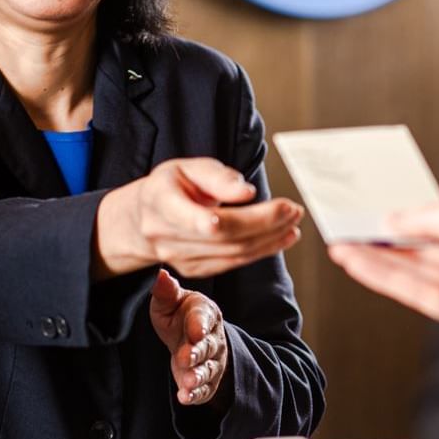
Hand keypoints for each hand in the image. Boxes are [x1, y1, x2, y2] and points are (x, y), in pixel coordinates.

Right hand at [95, 157, 302, 278]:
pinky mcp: (197, 270)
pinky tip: (284, 236)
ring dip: (271, 238)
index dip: (220, 218)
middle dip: (264, 222)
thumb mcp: (187, 168)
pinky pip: (235, 262)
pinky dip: (264, 249)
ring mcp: (180, 258)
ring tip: (294, 220)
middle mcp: (167, 236)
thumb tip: (246, 192)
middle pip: (223, 236)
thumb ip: (216, 177)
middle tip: (293, 208)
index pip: (191, 218)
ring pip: (233, 253)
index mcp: (161, 203)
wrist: (143, 219)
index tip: (250, 201)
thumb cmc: (171, 186)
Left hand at [150, 268, 229, 406]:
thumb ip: (165, 291)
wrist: (190, 337)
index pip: (204, 318)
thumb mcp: (170, 302)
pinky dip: (195, 394)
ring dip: (198, 376)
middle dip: (197, 353)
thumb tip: (158, 273)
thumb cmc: (179, 315)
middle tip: (186, 357)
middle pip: (208, 346)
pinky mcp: (206, 381)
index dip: (200, 324)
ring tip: (188, 382)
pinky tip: (185, 397)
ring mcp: (211, 361)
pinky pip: (204, 389)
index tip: (196, 330)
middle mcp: (213, 338)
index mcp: (205, 313)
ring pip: (207, 369)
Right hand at [327, 191, 438, 321]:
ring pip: (409, 267)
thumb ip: (431, 218)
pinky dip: (380, 275)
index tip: (379, 196)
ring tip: (340, 242)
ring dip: (372, 254)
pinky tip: (356, 262)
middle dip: (384, 231)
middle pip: (420, 242)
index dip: (409, 204)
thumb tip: (392, 219)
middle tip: (351, 219)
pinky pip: (409, 289)